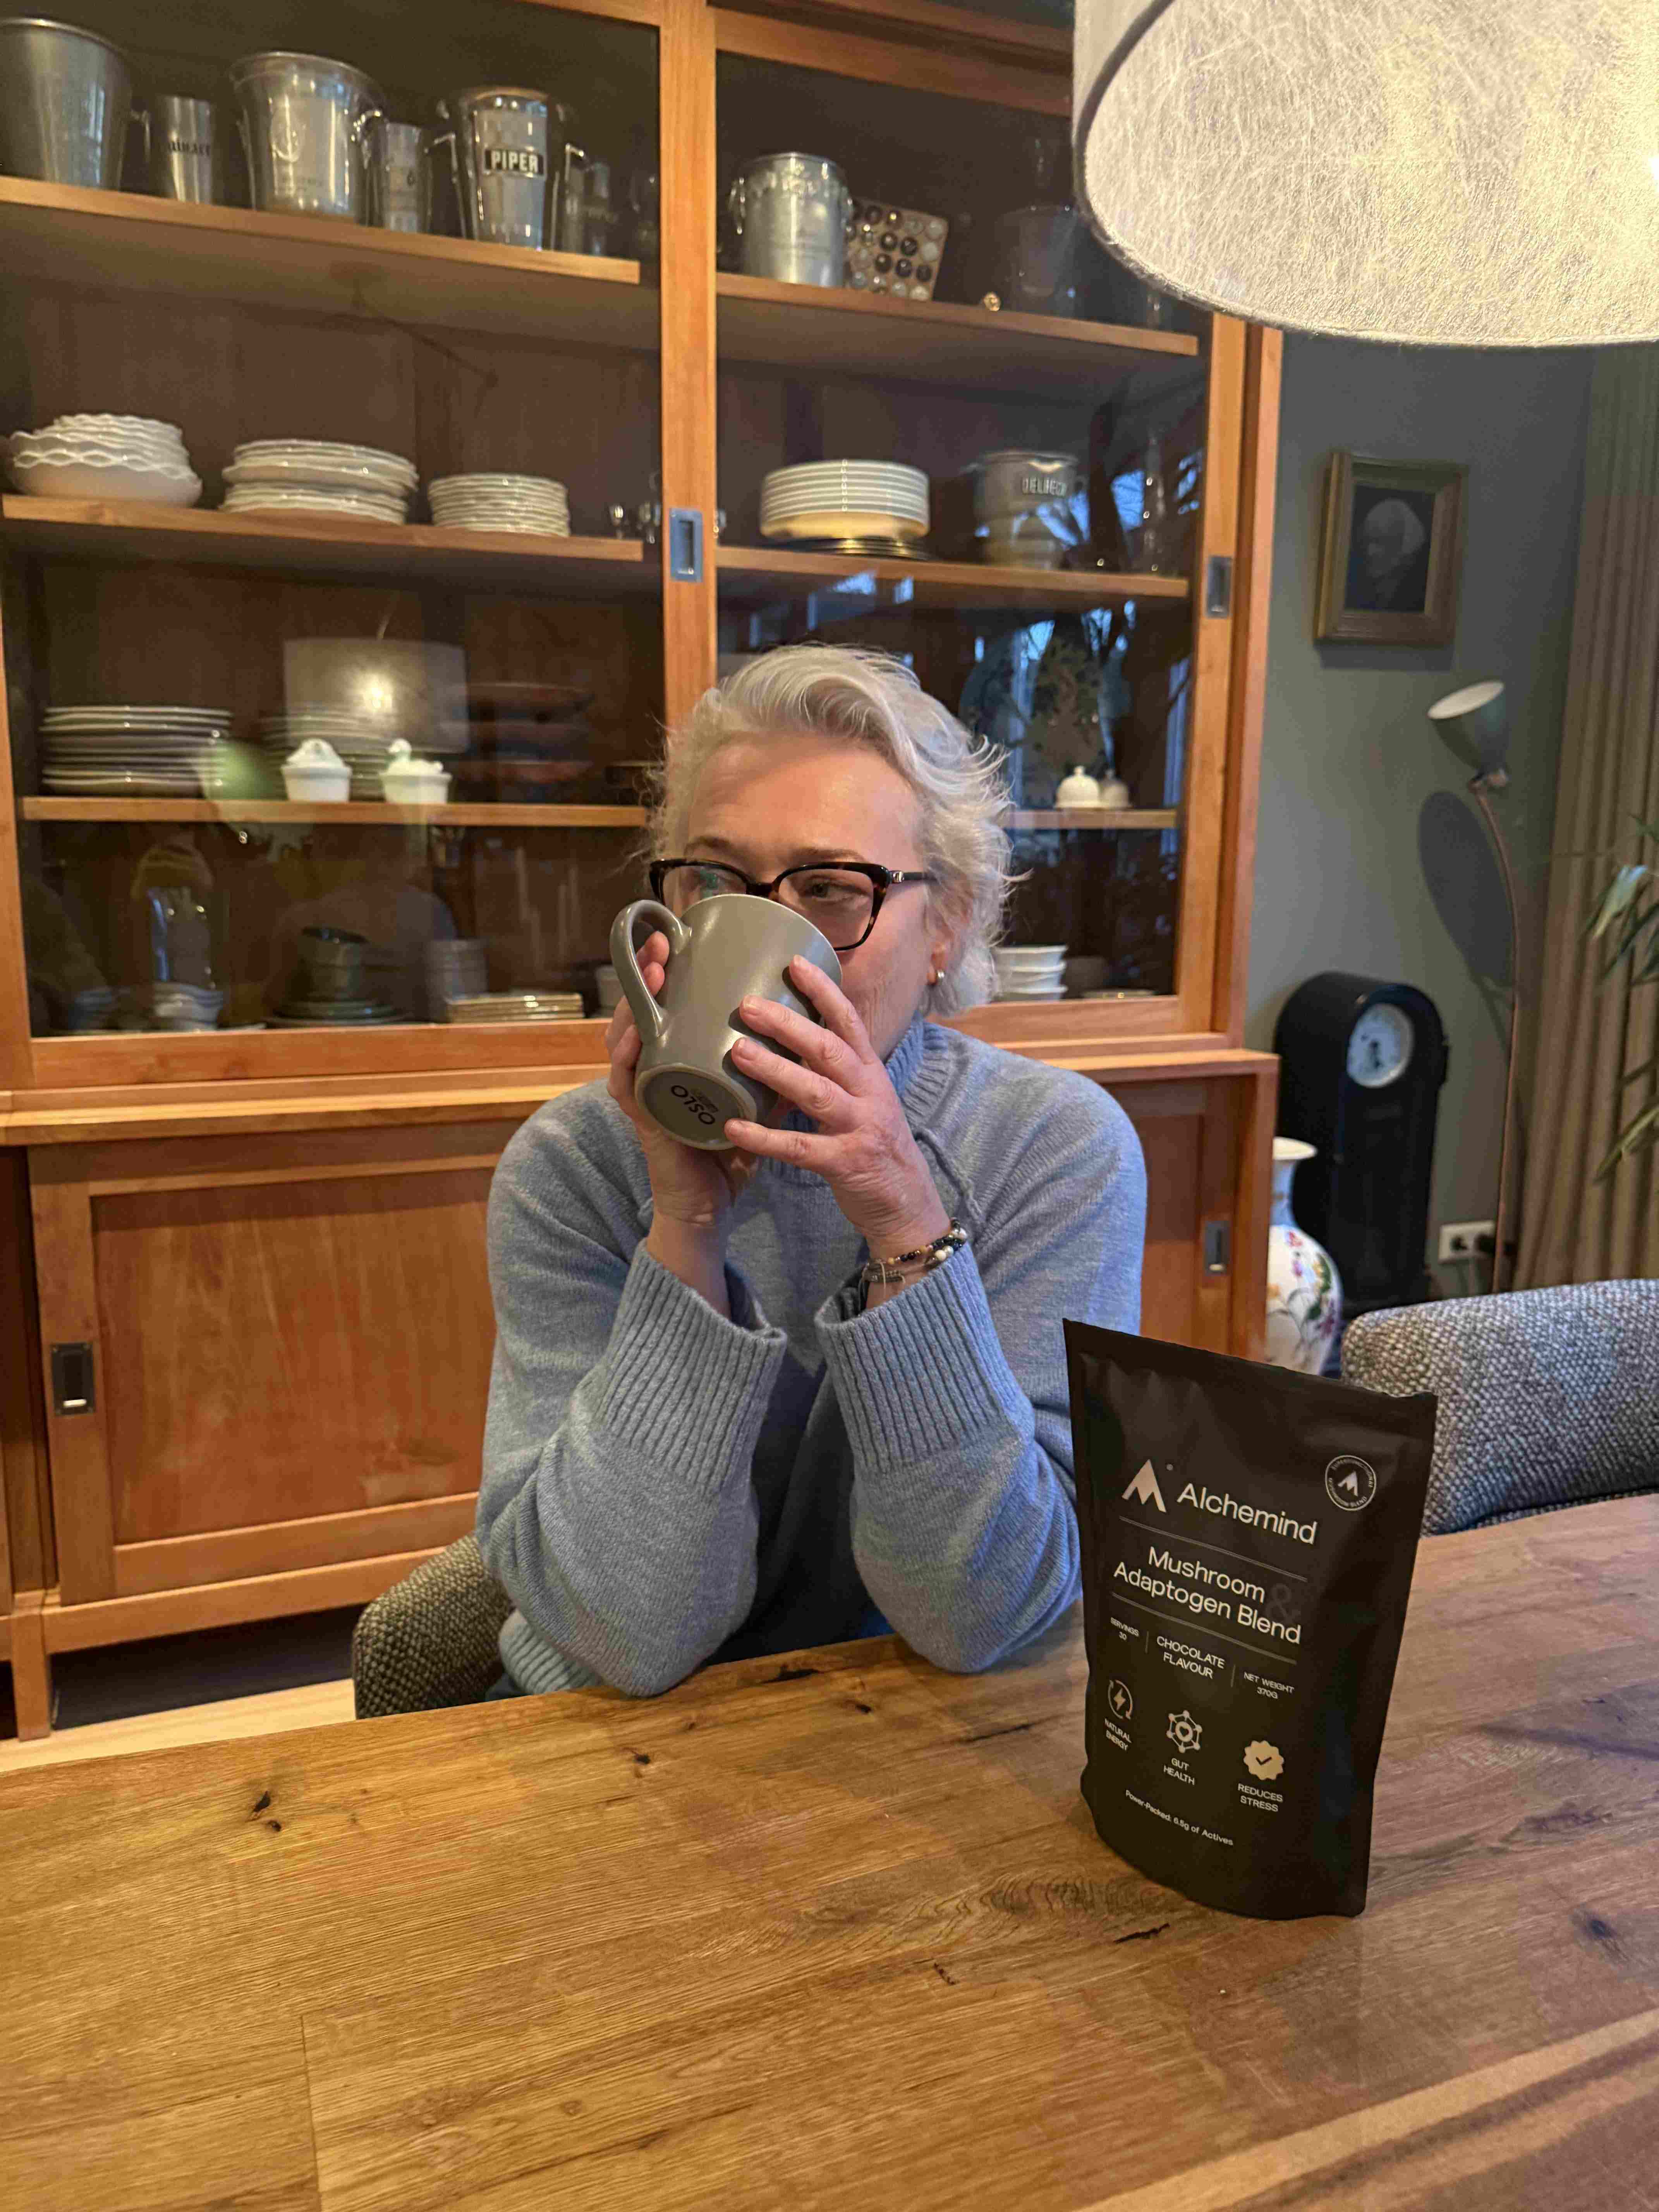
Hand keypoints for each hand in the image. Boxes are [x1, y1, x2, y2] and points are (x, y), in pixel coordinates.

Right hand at [605, 931, 772, 1234]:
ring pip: (625, 1042)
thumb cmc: (727, 1149)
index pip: (663, 1008)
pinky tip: (632, 1039)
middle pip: (638, 1014)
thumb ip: (765, 1066)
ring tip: (649, 975)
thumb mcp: (750, 1095)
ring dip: (633, 1007)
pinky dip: (627, 1062)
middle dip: (644, 975)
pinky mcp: (645, 1124)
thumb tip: (805, 1029)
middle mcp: (654, 1072)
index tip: (677, 937)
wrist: (710, 1205)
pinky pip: (627, 1088)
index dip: (664, 973)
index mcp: (676, 1061)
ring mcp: (646, 1096)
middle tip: (659, 945)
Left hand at [722, 957, 949, 1254]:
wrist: (906, 1204)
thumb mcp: (863, 1098)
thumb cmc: (874, 1145)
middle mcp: (868, 1094)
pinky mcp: (846, 1163)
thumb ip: (834, 1071)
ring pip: (815, 1092)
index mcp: (870, 1073)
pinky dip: (766, 1138)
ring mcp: (860, 1127)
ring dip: (774, 1070)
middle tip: (747, 1005)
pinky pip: (801, 1148)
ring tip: (736, 1051)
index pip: (849, 1022)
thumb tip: (791, 1036)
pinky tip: (734, 1127)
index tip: (793, 962)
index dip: (824, 990)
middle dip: (788, 1024)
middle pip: (828, 1049)